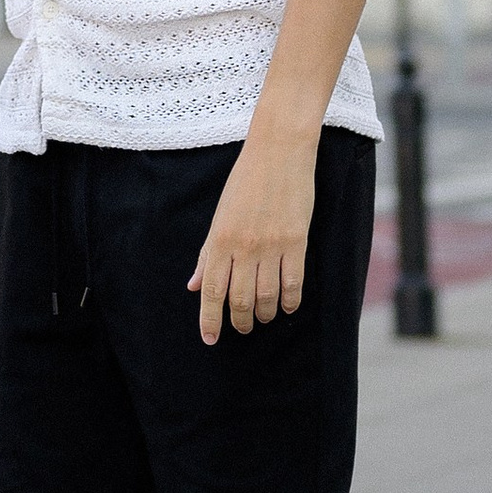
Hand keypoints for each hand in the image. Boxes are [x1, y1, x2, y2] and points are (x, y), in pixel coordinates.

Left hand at [189, 129, 316, 345]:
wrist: (278, 152)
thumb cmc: (245, 182)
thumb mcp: (219, 216)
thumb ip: (208, 254)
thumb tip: (195, 286)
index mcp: (219, 240)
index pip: (212, 290)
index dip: (209, 319)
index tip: (210, 339)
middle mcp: (243, 247)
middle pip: (239, 299)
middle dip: (239, 321)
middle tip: (242, 328)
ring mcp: (271, 246)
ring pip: (267, 296)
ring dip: (264, 313)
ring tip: (263, 318)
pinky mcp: (296, 242)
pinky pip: (293, 282)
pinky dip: (290, 301)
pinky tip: (287, 307)